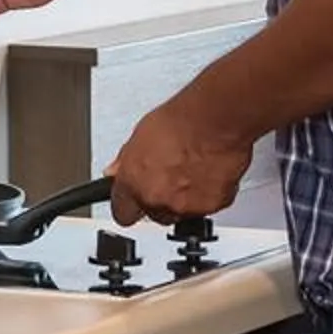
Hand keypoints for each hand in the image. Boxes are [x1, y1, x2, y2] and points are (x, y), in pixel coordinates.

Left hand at [105, 92, 252, 225]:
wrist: (216, 120)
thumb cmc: (181, 120)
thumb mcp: (140, 134)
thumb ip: (126, 162)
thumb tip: (116, 171)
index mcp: (133, 182)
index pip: (123, 211)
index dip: (130, 205)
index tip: (134, 200)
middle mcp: (156, 198)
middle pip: (155, 213)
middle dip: (161, 199)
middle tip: (171, 174)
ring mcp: (184, 205)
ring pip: (182, 211)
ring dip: (185, 197)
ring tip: (192, 168)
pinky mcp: (211, 206)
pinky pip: (207, 205)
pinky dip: (209, 194)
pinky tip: (209, 171)